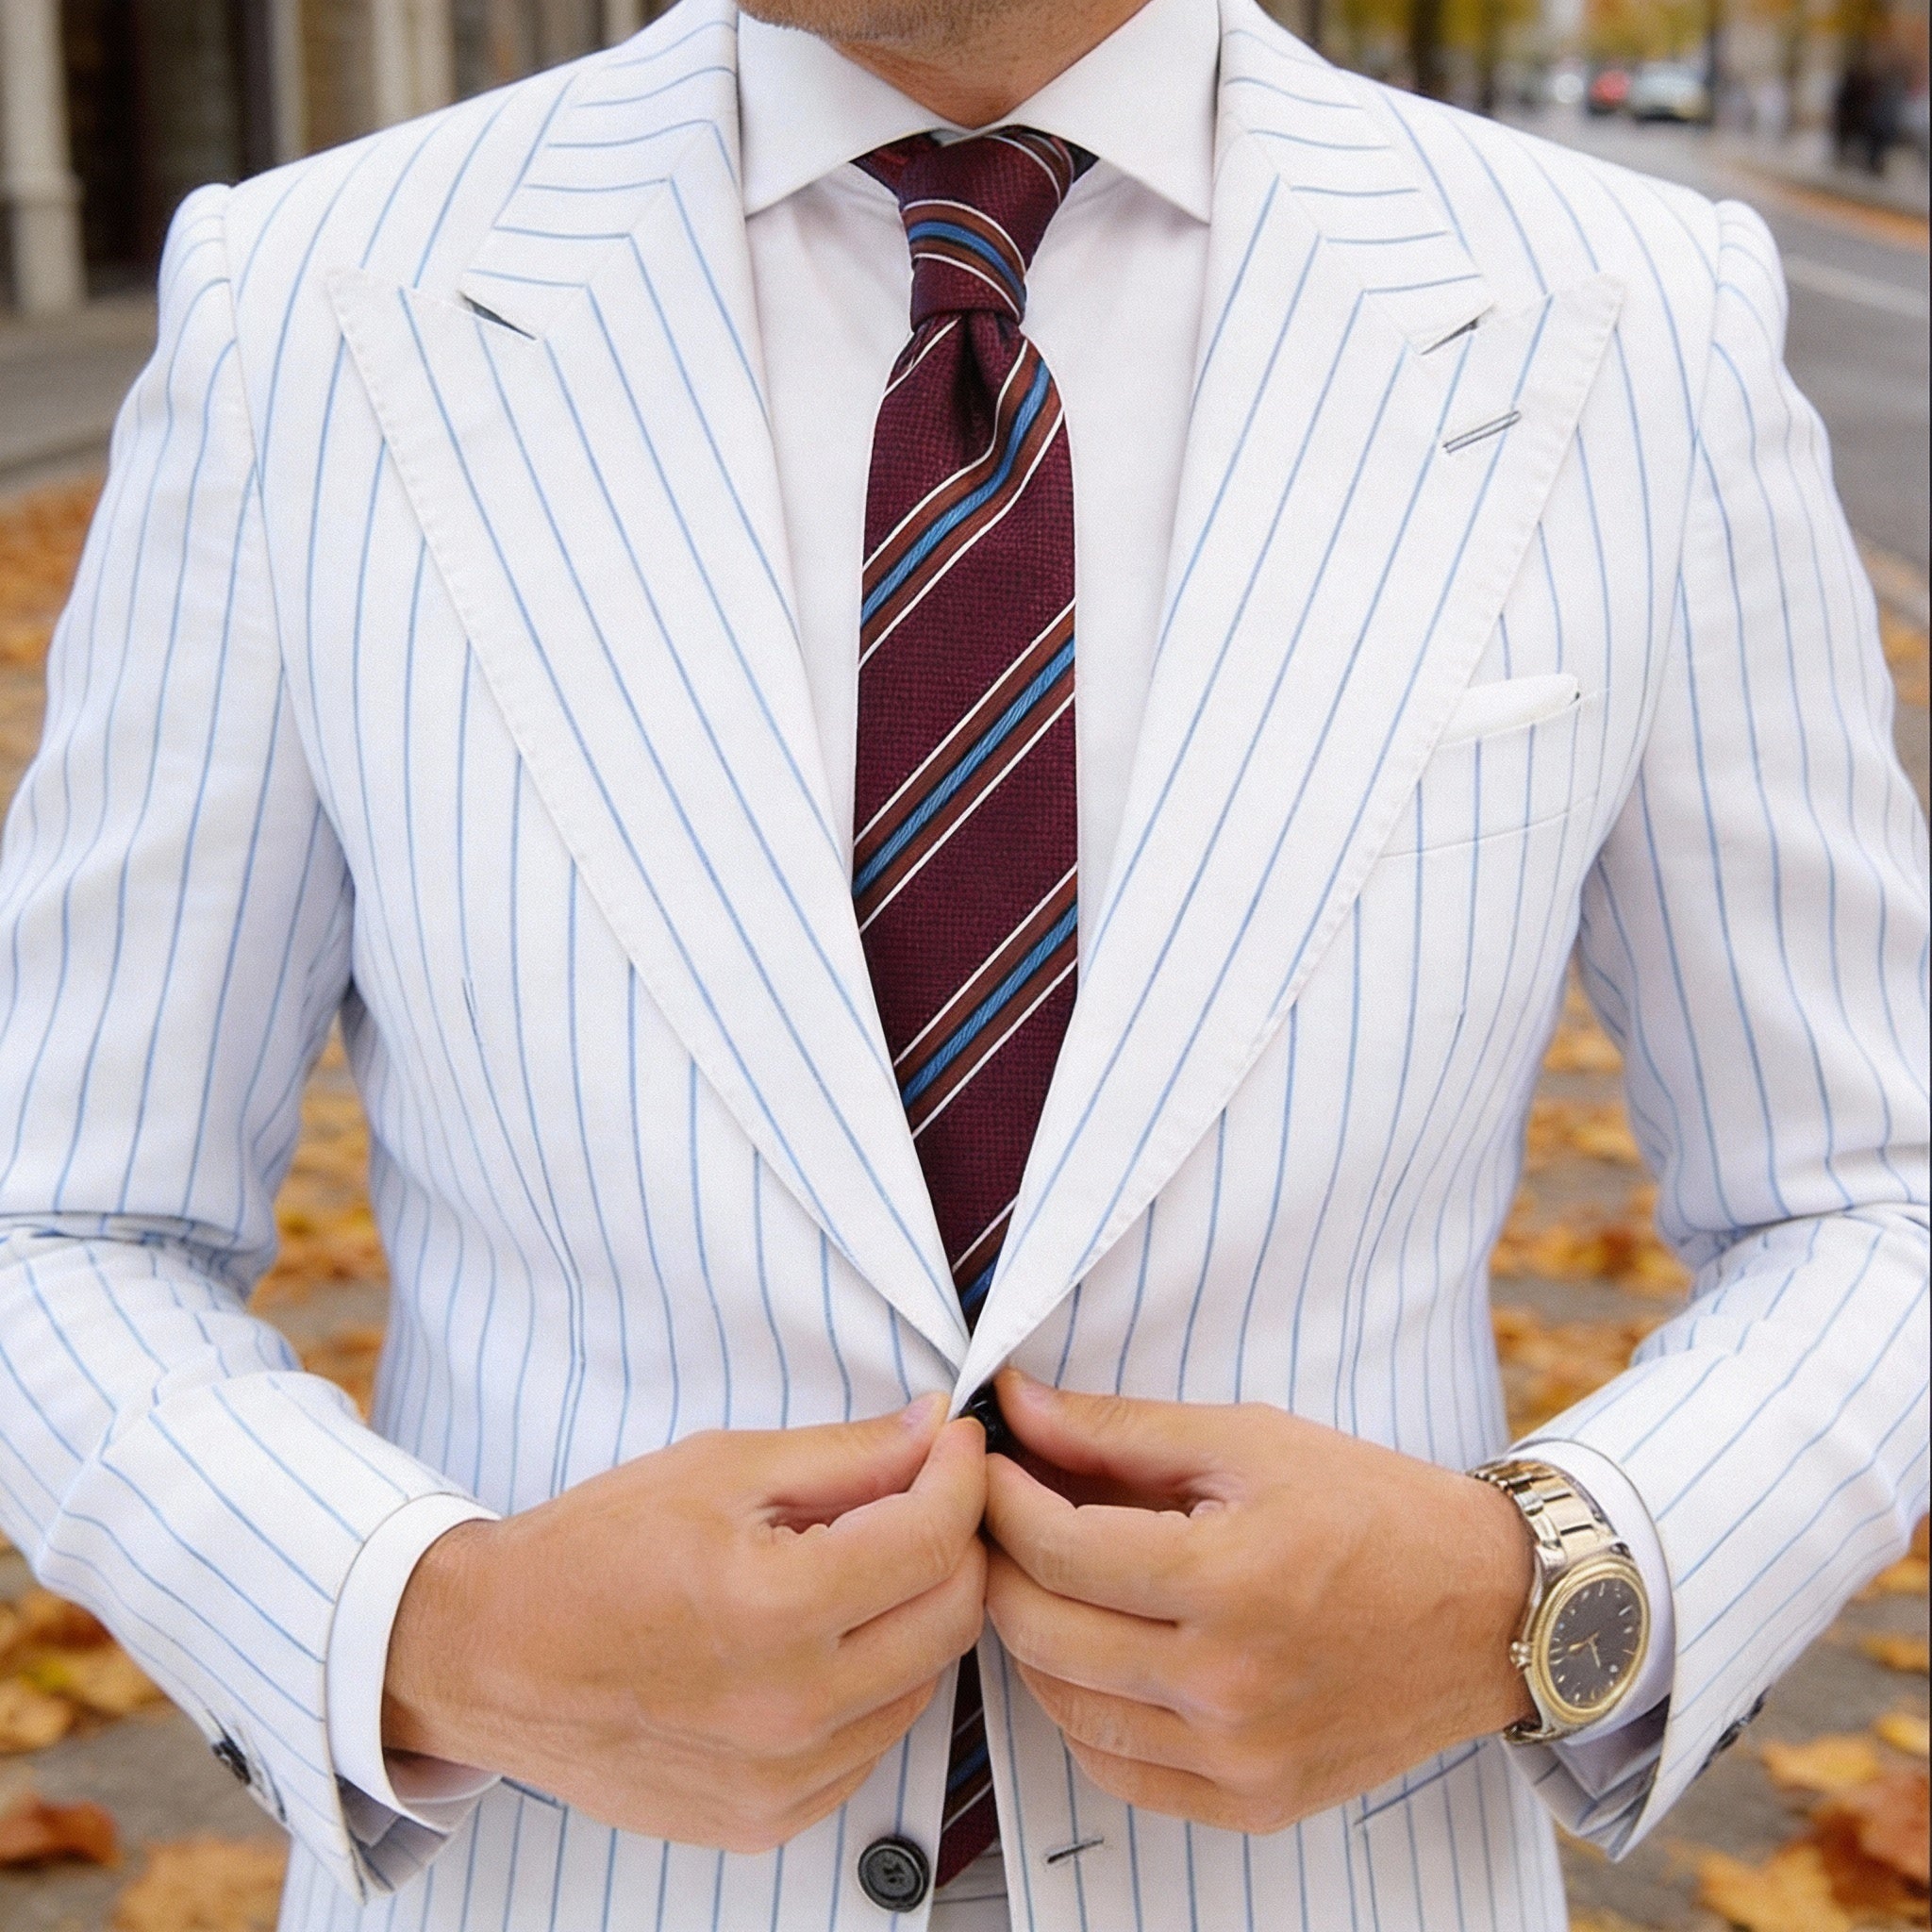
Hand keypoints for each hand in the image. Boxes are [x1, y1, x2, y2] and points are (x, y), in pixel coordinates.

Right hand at [383, 1397, 986, 1851]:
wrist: (494, 1656)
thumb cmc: (592, 1554)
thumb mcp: (719, 1469)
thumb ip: (845, 1455)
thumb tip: (932, 1431)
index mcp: (774, 1609)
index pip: (933, 1539)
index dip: (960, 1475)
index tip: (953, 1443)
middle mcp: (790, 1709)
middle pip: (952, 1616)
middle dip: (956, 1540)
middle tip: (923, 1494)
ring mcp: (782, 1779)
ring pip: (924, 1682)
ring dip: (917, 1613)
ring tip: (860, 1565)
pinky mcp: (769, 1819)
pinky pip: (873, 1742)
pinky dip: (874, 1682)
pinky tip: (825, 1638)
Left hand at [982, 1370, 1534, 1834]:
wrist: (1487, 1608)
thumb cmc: (1371, 1509)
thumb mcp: (1248, 1440)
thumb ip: (1118, 1430)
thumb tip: (1016, 1405)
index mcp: (1231, 1580)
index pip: (1058, 1550)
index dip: (1000, 1499)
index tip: (987, 1465)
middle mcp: (1230, 1685)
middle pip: (1044, 1632)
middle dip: (999, 1563)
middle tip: (999, 1517)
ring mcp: (1239, 1758)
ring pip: (1065, 1708)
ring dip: (1031, 1637)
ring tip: (1044, 1578)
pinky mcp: (1251, 1803)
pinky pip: (1117, 1770)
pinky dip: (1082, 1710)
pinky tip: (1094, 1653)